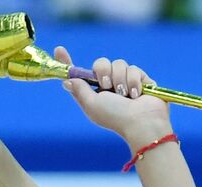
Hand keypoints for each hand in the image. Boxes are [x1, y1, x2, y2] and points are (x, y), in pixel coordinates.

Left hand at [55, 47, 171, 144]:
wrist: (142, 121)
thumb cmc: (115, 116)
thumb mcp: (91, 105)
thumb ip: (79, 90)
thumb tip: (67, 80)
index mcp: (94, 93)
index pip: (79, 74)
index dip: (68, 62)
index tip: (59, 49)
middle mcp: (108, 86)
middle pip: (100, 63)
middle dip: (102, 71)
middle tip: (106, 85)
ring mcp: (125, 82)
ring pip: (118, 63)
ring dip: (120, 79)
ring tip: (125, 95)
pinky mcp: (140, 79)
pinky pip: (133, 68)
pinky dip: (134, 81)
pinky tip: (136, 94)